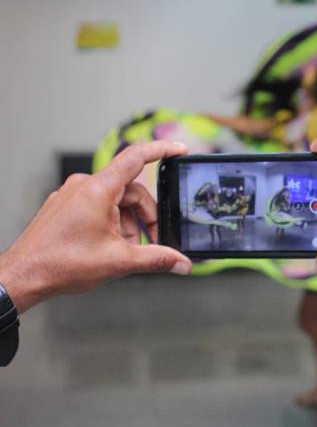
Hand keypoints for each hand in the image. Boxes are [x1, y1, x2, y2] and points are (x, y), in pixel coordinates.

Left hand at [0, 141, 191, 311]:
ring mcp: (73, 195)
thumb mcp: (119, 261)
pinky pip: (99, 207)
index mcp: (98, 190)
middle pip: (132, 191)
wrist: (23, 275)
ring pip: (116, 201)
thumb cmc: (60, 264)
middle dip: (146, 216)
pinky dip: (113, 223)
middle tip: (153, 241)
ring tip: (127, 250)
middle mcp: (84, 186)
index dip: (162, 151)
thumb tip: (181, 262)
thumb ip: (157, 259)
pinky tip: (112, 246)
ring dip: (129, 223)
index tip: (179, 151)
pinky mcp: (66, 206)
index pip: (136, 157)